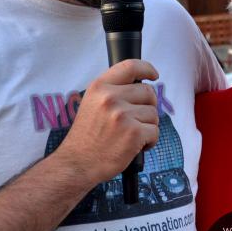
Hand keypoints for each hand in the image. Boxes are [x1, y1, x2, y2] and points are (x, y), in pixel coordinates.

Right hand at [55, 59, 159, 182]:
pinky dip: (150, 141)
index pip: (130, 66)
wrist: (76, 164)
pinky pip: (155, 131)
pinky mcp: (133, 133)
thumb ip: (112, 91)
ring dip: (148, 126)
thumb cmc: (86, 137)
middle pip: (148, 92)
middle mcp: (110, 98)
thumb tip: (140, 85)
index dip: (146, 68)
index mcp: (99, 87)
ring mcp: (123, 115)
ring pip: (153, 113)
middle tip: (136, 120)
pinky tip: (135, 146)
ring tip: (130, 136)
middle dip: (148, 106)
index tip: (153, 75)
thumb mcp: (91, 104)